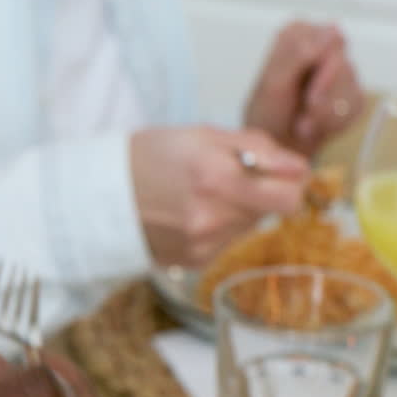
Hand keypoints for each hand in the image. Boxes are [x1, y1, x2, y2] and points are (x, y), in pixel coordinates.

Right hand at [131, 126, 308, 266]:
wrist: (97, 195)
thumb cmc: (147, 157)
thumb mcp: (202, 134)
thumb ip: (258, 148)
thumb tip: (300, 168)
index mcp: (218, 179)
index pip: (291, 195)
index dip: (289, 180)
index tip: (277, 171)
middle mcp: (213, 218)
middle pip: (270, 211)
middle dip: (259, 192)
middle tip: (226, 179)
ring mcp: (202, 245)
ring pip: (247, 227)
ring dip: (236, 211)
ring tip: (199, 197)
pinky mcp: (192, 262)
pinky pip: (224, 243)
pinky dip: (215, 229)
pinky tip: (186, 217)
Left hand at [244, 21, 364, 157]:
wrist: (273, 148)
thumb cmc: (265, 115)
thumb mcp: (273, 84)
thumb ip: (298, 55)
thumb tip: (332, 29)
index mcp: (297, 34)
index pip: (329, 37)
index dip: (321, 65)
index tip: (307, 89)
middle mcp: (320, 46)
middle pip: (343, 63)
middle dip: (324, 93)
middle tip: (307, 107)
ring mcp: (338, 69)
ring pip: (350, 86)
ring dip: (324, 113)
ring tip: (302, 123)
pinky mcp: (350, 92)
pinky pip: (355, 105)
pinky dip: (333, 123)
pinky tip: (314, 127)